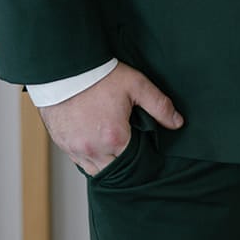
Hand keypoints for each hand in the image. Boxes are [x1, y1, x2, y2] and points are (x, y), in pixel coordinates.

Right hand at [38, 62, 182, 174]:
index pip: (135, 161)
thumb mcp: (136, 85)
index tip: (143, 142)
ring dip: (107, 162)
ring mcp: (75, 149)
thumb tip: (177, 122)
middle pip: (116, 169)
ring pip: (96, 170)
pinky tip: (96, 143)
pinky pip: (80, 162)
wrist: (65, 68)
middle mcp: (93, 149)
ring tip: (113, 144)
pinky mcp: (62, 145)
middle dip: (125, 160)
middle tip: (130, 142)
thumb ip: (160, 105)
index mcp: (114, 138)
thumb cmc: (99, 76)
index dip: (142, 153)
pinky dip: (90, 157)